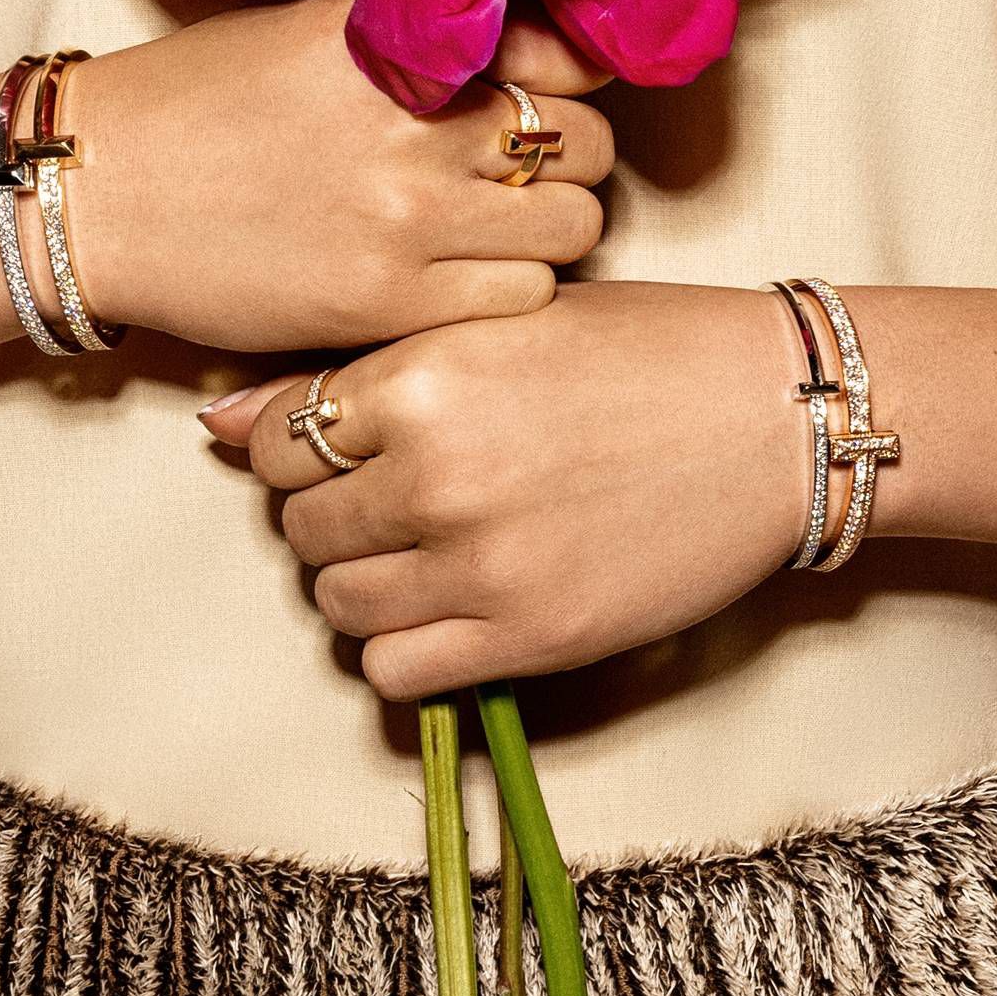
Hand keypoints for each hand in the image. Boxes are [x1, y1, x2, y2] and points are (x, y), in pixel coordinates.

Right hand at [55, 0, 615, 360]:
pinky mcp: (390, 301)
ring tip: (496, 226)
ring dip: (548, 227)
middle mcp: (421, 123)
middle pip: (585, 144)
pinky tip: (465, 274)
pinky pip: (522, 298)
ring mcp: (412, 218)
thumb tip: (531, 32)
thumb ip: (424, 27)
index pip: (570, 51)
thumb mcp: (320, 27)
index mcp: (406, 40)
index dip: (579, 74)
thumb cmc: (202, 100)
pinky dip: (511, 289)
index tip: (560, 88)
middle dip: (566, 155)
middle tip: (521, 167)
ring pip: (572, 227)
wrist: (103, 191)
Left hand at [201, 278, 814, 700]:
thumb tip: (221, 423)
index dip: (301, 446)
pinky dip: (406, 645)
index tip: (349, 445)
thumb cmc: (642, 351)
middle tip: (396, 495)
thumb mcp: (497, 323)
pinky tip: (453, 602)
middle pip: (301, 527)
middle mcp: (438, 473)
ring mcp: (481, 565)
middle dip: (333, 514)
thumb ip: (358, 371)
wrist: (775, 418)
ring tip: (429, 546)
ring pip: (337, 605)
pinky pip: (394, 672)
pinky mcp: (528, 639)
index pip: (277, 442)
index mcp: (424, 376)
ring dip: (365, 582)